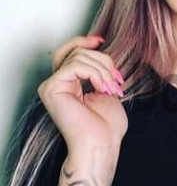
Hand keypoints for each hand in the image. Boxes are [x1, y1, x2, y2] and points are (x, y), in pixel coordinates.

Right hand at [39, 35, 127, 154]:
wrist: (101, 145)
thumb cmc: (106, 126)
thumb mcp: (107, 89)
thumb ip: (100, 70)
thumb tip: (100, 48)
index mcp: (68, 83)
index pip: (70, 51)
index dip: (84, 41)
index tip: (102, 41)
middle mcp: (56, 83)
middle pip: (76, 51)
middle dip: (102, 60)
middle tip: (117, 81)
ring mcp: (51, 86)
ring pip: (78, 56)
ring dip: (103, 70)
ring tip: (112, 89)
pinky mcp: (51, 88)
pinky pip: (75, 65)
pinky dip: (94, 74)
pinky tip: (102, 88)